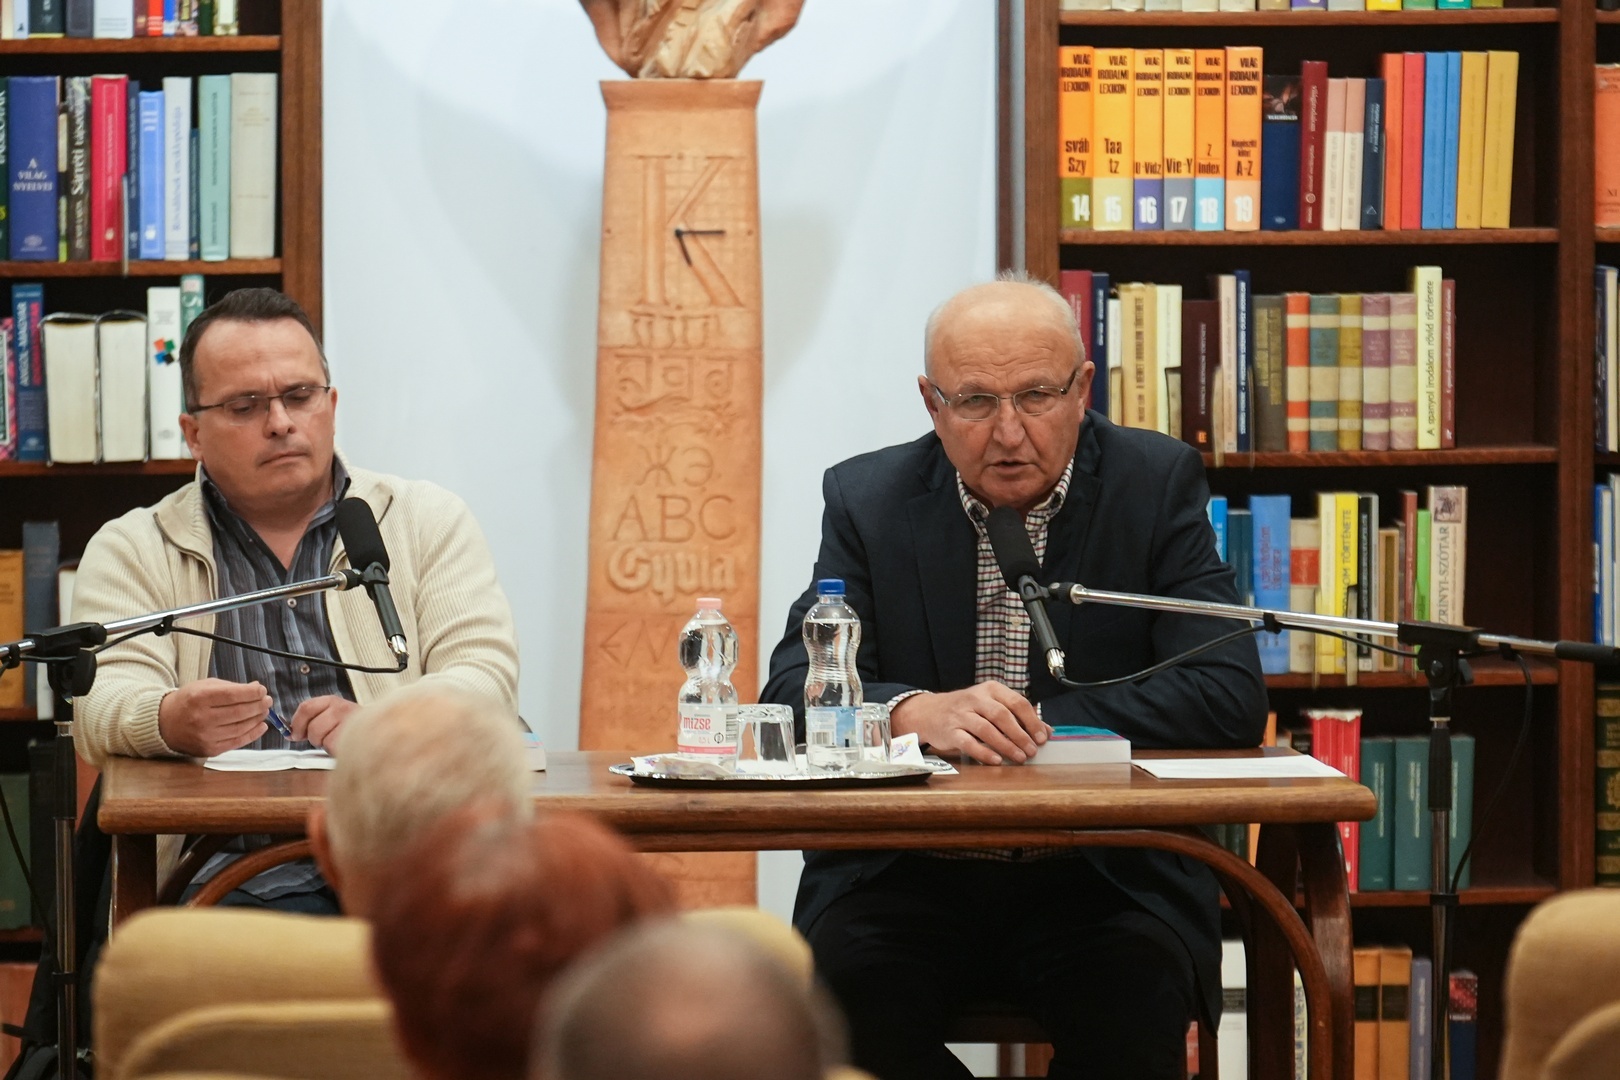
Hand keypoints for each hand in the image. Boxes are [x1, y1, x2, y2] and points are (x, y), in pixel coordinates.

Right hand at [158, 679, 270, 757]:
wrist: (165, 724)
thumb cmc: (188, 701)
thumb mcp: (205, 687)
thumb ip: (230, 687)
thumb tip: (256, 688)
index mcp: (199, 698)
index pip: (233, 695)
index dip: (252, 693)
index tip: (262, 690)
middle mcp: (202, 718)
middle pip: (239, 712)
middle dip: (258, 706)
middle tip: (267, 701)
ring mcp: (205, 736)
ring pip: (240, 728)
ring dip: (257, 719)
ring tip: (264, 711)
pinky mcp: (209, 749)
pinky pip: (236, 742)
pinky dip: (252, 734)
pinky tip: (261, 726)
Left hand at [290, 696, 360, 751]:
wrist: (379, 734)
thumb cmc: (353, 728)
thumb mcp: (332, 717)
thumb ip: (313, 720)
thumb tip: (290, 733)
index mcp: (333, 701)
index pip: (306, 707)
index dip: (297, 723)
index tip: (295, 734)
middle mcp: (341, 708)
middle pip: (311, 726)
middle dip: (313, 738)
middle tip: (324, 739)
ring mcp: (347, 721)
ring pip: (319, 737)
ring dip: (325, 744)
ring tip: (338, 741)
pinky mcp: (351, 735)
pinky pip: (330, 745)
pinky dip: (334, 750)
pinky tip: (344, 745)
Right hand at [890, 682, 1050, 764]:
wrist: (929, 712)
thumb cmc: (966, 710)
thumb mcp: (991, 705)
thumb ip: (1018, 716)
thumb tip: (1047, 731)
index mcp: (990, 690)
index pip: (1017, 702)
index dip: (1032, 721)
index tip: (1042, 737)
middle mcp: (976, 699)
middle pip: (1002, 715)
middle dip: (1020, 734)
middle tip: (1032, 750)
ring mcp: (961, 715)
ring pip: (986, 729)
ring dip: (1006, 744)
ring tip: (1019, 758)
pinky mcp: (950, 731)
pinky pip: (968, 742)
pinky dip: (983, 752)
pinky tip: (996, 760)